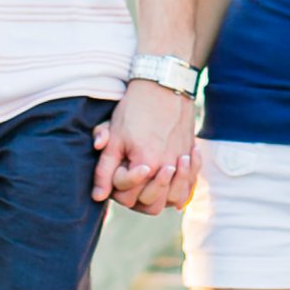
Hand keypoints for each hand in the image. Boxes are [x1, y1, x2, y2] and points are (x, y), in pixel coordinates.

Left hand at [91, 80, 196, 212]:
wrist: (163, 85)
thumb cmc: (135, 109)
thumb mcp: (114, 136)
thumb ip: (105, 169)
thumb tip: (98, 196)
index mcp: (145, 164)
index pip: (128, 196)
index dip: (117, 187)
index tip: (120, 167)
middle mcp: (167, 167)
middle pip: (152, 205)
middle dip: (138, 196)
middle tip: (133, 177)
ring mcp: (182, 163)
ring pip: (174, 200)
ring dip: (161, 194)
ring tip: (152, 178)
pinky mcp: (192, 155)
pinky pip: (191, 185)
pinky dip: (182, 188)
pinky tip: (172, 179)